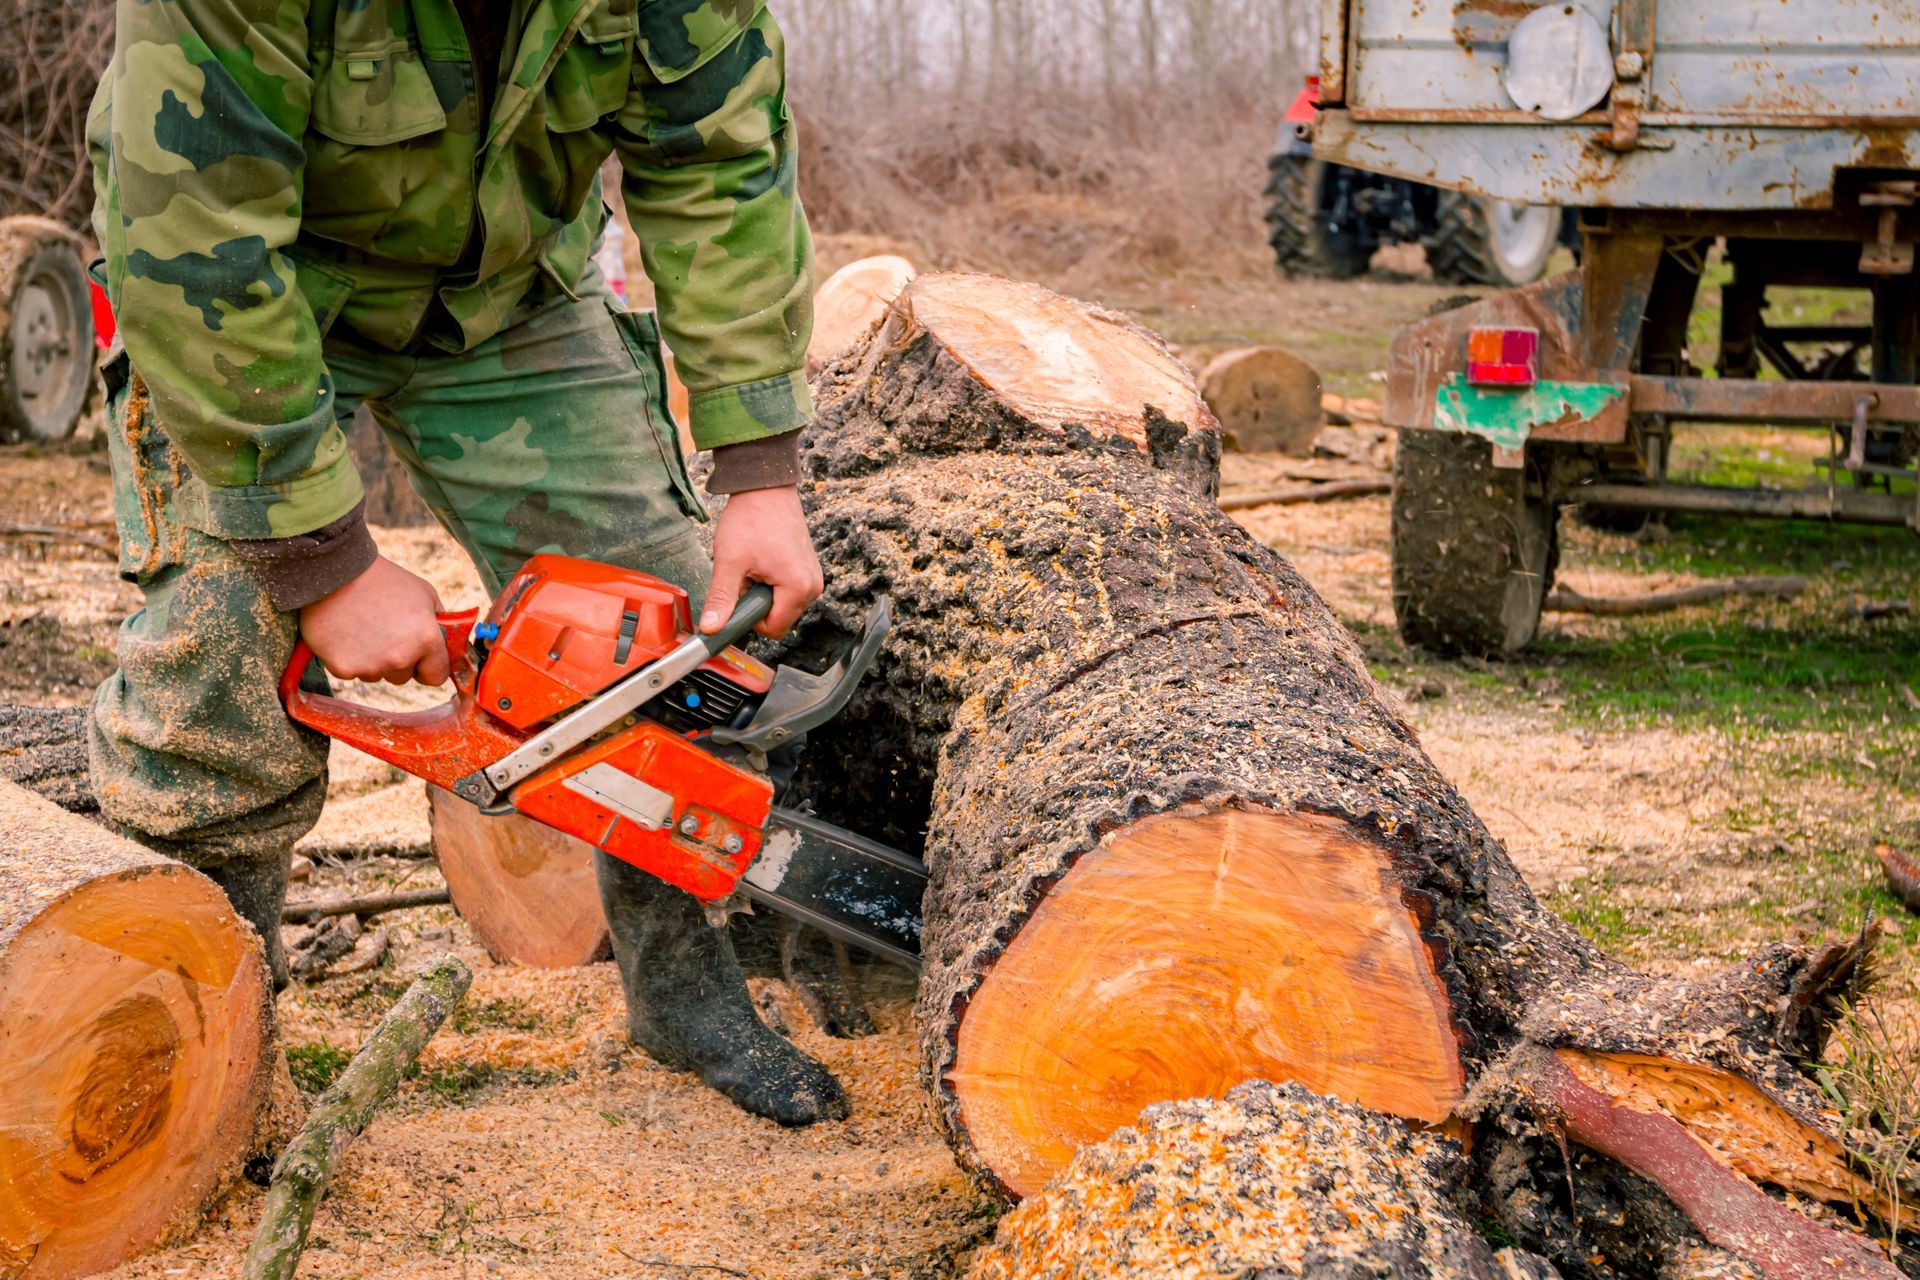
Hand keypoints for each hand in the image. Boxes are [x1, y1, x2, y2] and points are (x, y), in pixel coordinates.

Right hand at [299, 555, 450, 685]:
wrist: (337, 572)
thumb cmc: (384, 580)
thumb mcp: (425, 594)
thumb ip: (439, 623)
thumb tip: (447, 644)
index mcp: (426, 639)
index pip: (436, 676)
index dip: (429, 667)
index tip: (421, 660)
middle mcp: (400, 658)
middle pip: (404, 676)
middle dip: (398, 660)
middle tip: (384, 631)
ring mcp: (370, 666)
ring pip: (377, 675)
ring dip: (373, 660)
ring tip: (363, 628)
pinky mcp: (343, 668)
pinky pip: (352, 672)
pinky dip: (349, 658)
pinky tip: (346, 633)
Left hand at [701, 485, 822, 638]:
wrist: (765, 487)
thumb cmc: (751, 518)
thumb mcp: (730, 562)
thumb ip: (721, 599)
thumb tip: (711, 628)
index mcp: (798, 588)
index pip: (773, 629)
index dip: (749, 618)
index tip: (736, 596)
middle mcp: (813, 586)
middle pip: (779, 618)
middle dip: (756, 603)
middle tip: (745, 575)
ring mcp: (813, 577)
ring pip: (782, 605)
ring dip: (763, 593)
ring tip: (754, 565)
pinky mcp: (809, 569)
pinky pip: (788, 590)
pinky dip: (772, 582)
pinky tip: (763, 561)